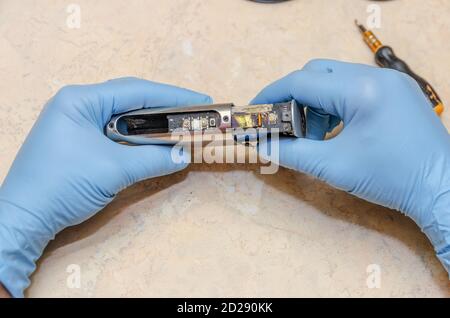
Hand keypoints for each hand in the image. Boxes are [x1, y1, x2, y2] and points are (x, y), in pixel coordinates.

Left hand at [0, 78, 211, 296]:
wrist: (24, 220)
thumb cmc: (63, 185)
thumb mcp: (113, 170)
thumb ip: (153, 159)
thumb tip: (185, 155)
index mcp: (80, 100)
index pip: (135, 91)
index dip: (172, 96)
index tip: (200, 101)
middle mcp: (78, 106)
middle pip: (130, 102)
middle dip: (164, 109)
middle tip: (196, 114)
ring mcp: (77, 124)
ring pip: (124, 120)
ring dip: (152, 126)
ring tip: (181, 128)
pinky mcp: (79, 143)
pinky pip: (115, 135)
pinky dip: (137, 140)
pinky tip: (155, 144)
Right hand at [252, 59, 449, 272]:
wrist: (441, 188)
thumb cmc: (390, 178)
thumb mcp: (333, 166)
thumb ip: (291, 153)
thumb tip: (261, 145)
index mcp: (361, 90)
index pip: (302, 81)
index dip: (271, 95)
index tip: (253, 110)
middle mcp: (376, 76)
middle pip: (317, 72)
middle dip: (293, 96)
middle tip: (281, 122)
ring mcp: (390, 81)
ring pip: (335, 78)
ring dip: (315, 102)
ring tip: (311, 133)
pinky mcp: (397, 91)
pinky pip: (355, 87)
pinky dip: (335, 104)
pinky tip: (334, 129)